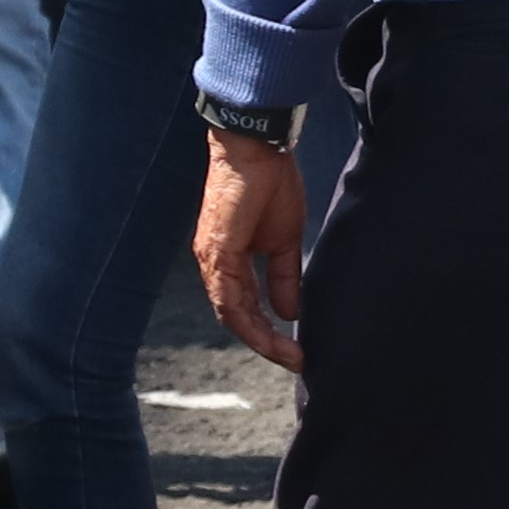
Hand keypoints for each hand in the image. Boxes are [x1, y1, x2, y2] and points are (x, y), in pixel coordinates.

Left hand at [194, 124, 308, 372]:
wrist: (258, 147)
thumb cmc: (269, 184)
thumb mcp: (283, 240)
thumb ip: (284, 277)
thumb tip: (290, 313)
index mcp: (229, 262)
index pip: (245, 309)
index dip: (269, 334)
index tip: (296, 352)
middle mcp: (214, 265)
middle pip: (236, 317)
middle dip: (267, 344)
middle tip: (295, 361)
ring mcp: (212, 259)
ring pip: (231, 313)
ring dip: (261, 339)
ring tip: (288, 355)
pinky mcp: (217, 250)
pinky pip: (229, 297)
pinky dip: (249, 320)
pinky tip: (270, 335)